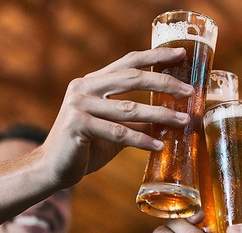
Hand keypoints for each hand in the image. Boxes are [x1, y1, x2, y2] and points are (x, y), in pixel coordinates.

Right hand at [39, 47, 193, 187]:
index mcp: (93, 82)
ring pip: (129, 108)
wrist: (51, 169)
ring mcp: (78, 104)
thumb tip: (171, 117)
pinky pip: (118, 132)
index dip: (155, 56)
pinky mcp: (77, 125)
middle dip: (164, 83)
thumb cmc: (85, 147)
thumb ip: (136, 119)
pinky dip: (141, 140)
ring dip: (160, 115)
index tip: (181, 54)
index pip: (129, 62)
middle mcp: (84, 87)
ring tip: (183, 121)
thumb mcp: (115, 128)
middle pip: (132, 78)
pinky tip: (159, 146)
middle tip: (189, 91)